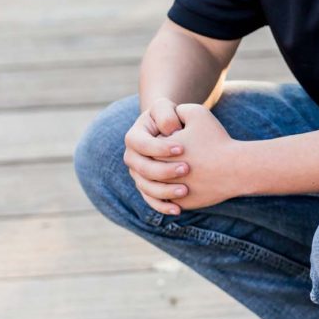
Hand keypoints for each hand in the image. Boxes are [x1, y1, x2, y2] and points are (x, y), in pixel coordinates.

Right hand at [123, 99, 189, 215]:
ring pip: (146, 187)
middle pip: (142, 168)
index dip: (159, 147)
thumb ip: (165, 113)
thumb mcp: (171, 109)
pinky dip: (163, 206)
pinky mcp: (149, 187)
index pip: (140, 143)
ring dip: (164, 191)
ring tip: (185, 191)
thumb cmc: (174, 118)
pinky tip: (178, 210)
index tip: (182, 148)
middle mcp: (132, 157)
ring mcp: (139, 174)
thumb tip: (168, 131)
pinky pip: (152, 201)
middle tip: (186, 169)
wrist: (178, 133)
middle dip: (163, 170)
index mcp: (134, 137)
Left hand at [160, 104, 239, 209]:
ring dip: (165, 178)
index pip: (149, 146)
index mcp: (158, 153)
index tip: (177, 138)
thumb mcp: (196, 114)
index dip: (162, 140)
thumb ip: (176, 111)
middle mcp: (160, 176)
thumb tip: (168, 117)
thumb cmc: (216, 139)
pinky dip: (173, 194)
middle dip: (162, 159)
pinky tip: (183, 185)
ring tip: (179, 169)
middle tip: (180, 154)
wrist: (236, 168)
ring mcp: (170, 194)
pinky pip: (170, 201)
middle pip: (151, 167)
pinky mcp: (182, 205)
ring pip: (156, 187)